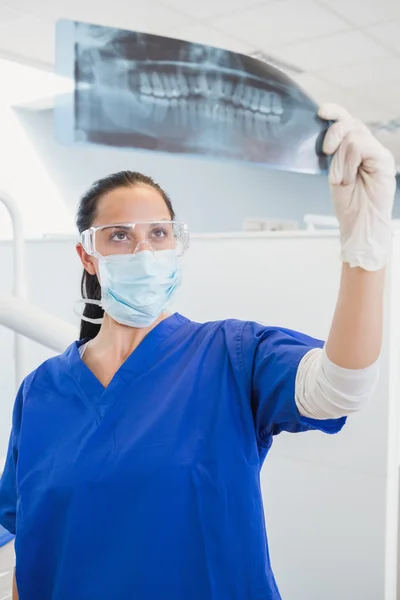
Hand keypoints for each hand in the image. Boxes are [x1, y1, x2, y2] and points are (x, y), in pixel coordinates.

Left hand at [318, 103, 395, 270]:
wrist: (360, 224)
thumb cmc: (349, 204)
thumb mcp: (335, 173)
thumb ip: (335, 154)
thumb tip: (325, 135)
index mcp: (357, 149)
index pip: (347, 121)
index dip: (335, 112)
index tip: (320, 112)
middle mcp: (369, 147)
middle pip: (349, 122)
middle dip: (333, 134)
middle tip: (327, 152)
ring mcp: (378, 152)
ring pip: (353, 135)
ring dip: (341, 159)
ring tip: (343, 179)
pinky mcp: (384, 159)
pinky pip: (360, 146)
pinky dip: (349, 163)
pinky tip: (350, 178)